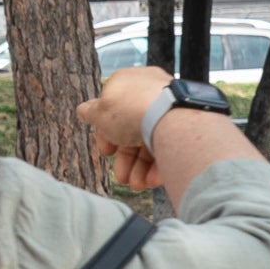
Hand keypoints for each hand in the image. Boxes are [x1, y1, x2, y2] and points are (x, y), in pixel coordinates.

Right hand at [78, 67, 173, 190]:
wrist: (169, 115)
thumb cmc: (130, 110)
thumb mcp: (100, 112)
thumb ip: (91, 113)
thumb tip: (83, 110)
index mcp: (130, 83)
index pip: (114, 110)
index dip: (106, 134)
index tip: (105, 151)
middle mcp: (151, 94)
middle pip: (132, 131)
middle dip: (125, 159)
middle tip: (122, 177)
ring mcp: (170, 110)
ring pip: (150, 142)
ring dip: (140, 167)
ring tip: (137, 185)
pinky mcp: (185, 126)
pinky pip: (168, 146)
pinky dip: (159, 165)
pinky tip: (152, 180)